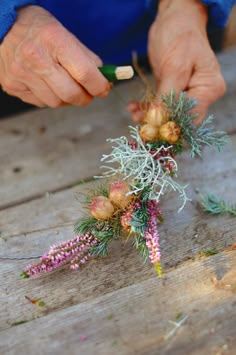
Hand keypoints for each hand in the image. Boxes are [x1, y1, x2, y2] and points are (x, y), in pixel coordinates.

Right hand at [0, 6, 110, 106]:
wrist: (3, 28)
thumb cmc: (38, 31)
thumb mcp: (65, 34)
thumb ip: (87, 59)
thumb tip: (104, 81)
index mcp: (54, 40)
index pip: (85, 73)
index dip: (99, 86)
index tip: (103, 88)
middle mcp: (35, 58)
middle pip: (71, 94)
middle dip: (86, 97)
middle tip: (88, 93)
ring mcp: (22, 74)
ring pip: (57, 102)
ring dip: (67, 99)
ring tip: (66, 86)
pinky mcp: (13, 86)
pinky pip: (41, 103)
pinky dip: (51, 98)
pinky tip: (48, 85)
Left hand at [128, 0, 225, 123]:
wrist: (174, 18)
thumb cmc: (180, 35)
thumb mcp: (174, 66)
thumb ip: (166, 95)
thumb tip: (158, 120)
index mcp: (208, 89)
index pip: (191, 117)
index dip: (172, 126)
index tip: (152, 128)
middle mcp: (200, 94)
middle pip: (179, 119)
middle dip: (158, 122)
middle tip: (139, 122)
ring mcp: (186, 93)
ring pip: (167, 114)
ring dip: (149, 116)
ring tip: (134, 113)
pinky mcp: (173, 90)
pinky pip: (160, 105)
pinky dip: (147, 107)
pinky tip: (134, 106)